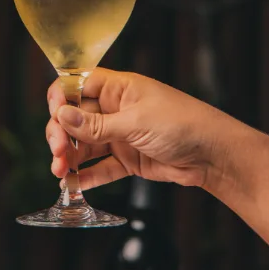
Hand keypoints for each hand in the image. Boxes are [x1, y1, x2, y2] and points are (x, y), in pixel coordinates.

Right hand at [46, 69, 239, 191]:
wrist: (213, 154)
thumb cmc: (183, 123)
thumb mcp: (136, 122)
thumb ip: (97, 124)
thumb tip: (62, 116)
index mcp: (118, 88)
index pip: (77, 85)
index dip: (61, 98)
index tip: (55, 114)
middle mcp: (116, 110)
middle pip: (75, 119)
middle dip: (61, 134)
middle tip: (58, 152)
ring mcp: (121, 135)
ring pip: (84, 145)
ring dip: (70, 158)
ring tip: (61, 173)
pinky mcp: (128, 159)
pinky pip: (101, 167)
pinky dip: (87, 176)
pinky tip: (75, 184)